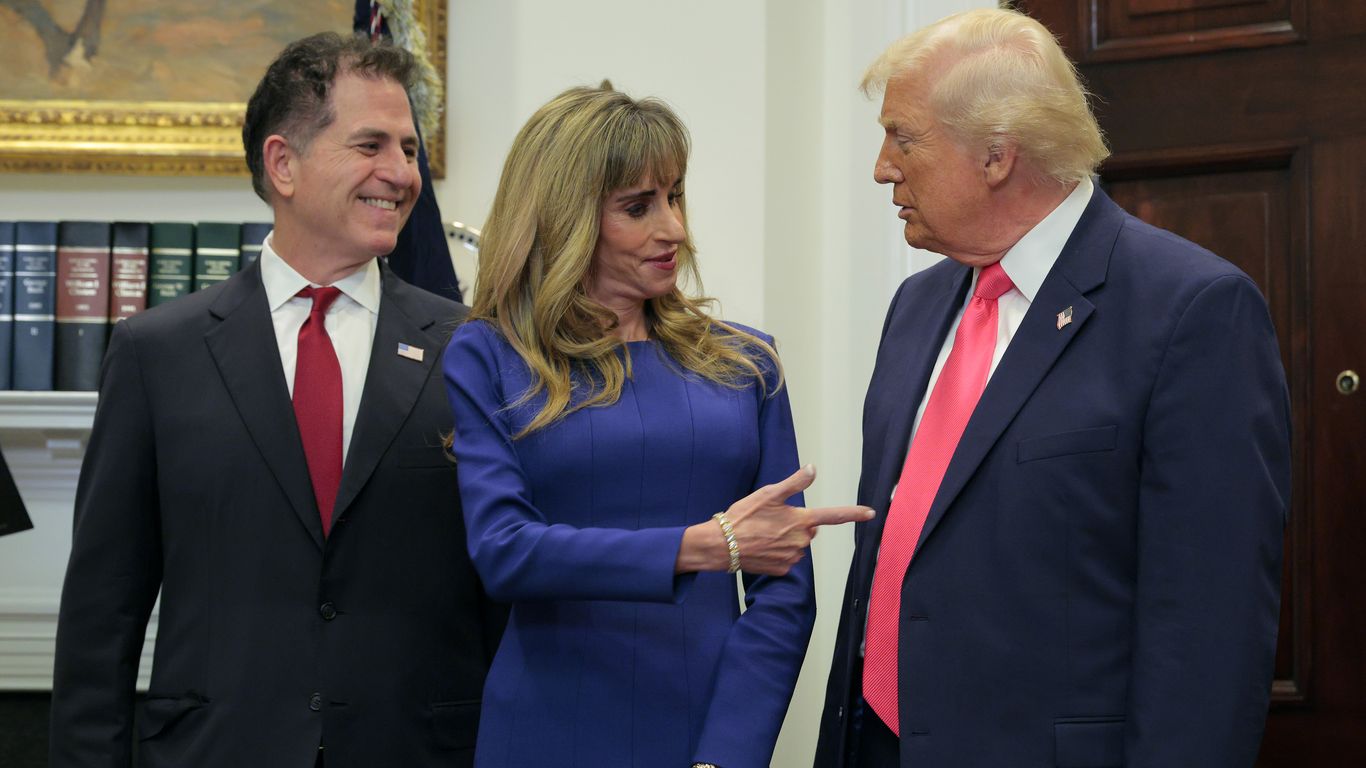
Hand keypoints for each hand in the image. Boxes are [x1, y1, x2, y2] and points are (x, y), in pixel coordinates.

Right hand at [675, 465, 873, 575]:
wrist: (722, 545)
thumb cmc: (744, 516)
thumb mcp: (768, 494)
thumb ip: (794, 483)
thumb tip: (812, 469)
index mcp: (801, 520)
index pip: (833, 516)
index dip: (854, 513)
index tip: (871, 513)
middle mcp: (802, 541)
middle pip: (808, 530)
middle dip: (796, 524)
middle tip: (771, 519)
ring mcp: (793, 558)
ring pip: (797, 544)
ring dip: (786, 539)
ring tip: (763, 533)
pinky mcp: (783, 570)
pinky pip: (787, 558)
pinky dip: (777, 553)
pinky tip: (761, 547)